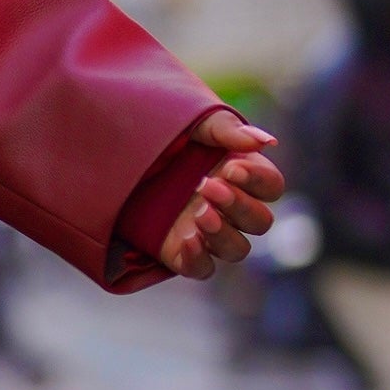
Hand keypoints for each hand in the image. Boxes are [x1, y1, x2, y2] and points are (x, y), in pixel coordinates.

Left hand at [160, 106, 283, 280]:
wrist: (117, 150)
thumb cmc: (164, 131)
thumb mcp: (195, 121)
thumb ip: (228, 130)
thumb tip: (268, 142)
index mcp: (242, 175)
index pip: (271, 187)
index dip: (258, 181)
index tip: (231, 168)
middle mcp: (230, 208)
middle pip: (260, 222)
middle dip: (239, 206)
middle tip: (208, 186)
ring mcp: (207, 232)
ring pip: (237, 249)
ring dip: (223, 234)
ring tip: (200, 213)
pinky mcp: (181, 251)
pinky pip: (202, 268)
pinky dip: (198, 258)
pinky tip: (188, 238)